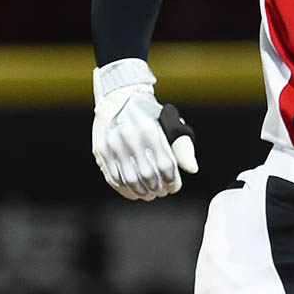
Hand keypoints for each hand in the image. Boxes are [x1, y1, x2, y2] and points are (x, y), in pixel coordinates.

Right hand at [91, 58, 197, 200]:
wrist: (118, 99)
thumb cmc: (150, 114)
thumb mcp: (170, 124)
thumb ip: (182, 146)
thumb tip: (192, 169)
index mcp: (150, 130)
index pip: (165, 165)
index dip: (173, 181)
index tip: (175, 186)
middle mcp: (130, 137)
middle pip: (147, 175)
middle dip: (158, 189)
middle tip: (163, 192)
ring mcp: (113, 145)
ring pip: (130, 180)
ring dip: (142, 192)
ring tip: (150, 194)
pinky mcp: (101, 151)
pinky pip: (113, 178)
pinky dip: (125, 190)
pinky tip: (135, 192)